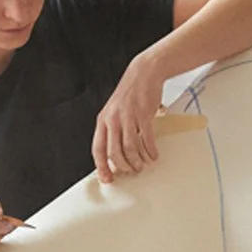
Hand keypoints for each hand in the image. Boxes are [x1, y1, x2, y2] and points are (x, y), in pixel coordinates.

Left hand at [92, 58, 164, 183]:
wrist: (144, 73)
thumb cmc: (130, 94)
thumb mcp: (114, 112)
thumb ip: (113, 131)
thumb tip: (116, 156)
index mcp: (103, 121)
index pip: (98, 149)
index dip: (102, 167)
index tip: (108, 179)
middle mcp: (113, 119)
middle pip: (115, 152)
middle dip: (124, 166)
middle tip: (132, 171)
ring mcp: (128, 117)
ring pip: (130, 148)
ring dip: (138, 161)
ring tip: (143, 165)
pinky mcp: (144, 114)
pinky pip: (146, 139)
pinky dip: (150, 151)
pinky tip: (153, 155)